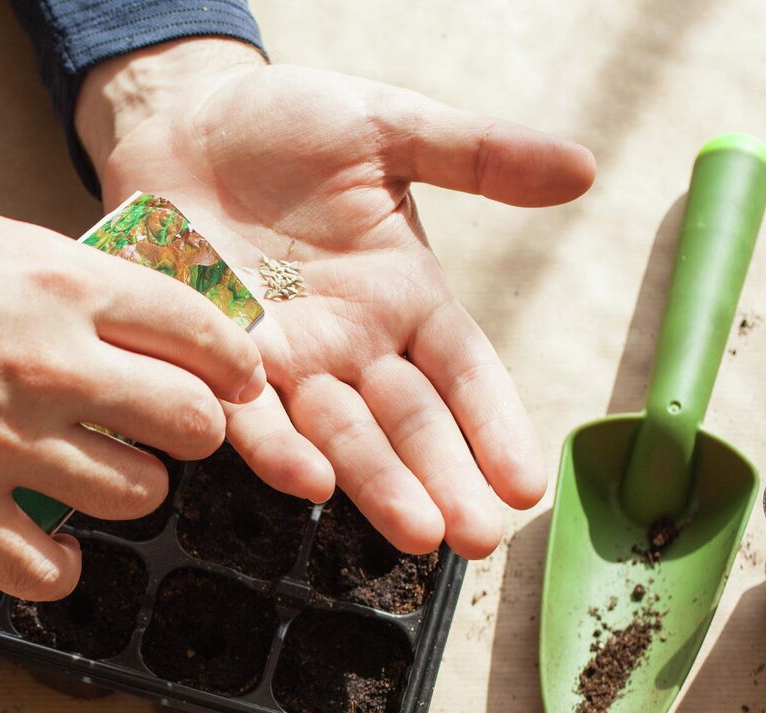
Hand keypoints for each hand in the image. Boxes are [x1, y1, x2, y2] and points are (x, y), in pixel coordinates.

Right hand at [0, 172, 264, 598]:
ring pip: (134, 497)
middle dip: (188, 431)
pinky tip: (35, 542)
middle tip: (157, 429)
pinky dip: (52, 566)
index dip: (232, 363)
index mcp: (58, 281)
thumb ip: (46, 276)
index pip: (201, 331)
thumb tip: (105, 306)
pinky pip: (45, 570)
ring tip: (87, 476)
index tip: (233, 380)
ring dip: (122, 492)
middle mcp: (46, 363)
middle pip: (191, 424)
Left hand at [77, 39, 595, 556]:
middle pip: (410, 423)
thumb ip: (478, 154)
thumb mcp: (390, 128)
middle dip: (445, 481)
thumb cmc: (286, 124)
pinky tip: (308, 483)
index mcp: (405, 298)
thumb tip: (583, 167)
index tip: (528, 484)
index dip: (496, 425)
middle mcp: (351, 344)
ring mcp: (284, 360)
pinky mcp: (214, 359)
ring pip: (339, 434)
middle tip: (479, 539)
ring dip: (375, 485)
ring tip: (416, 531)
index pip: (464, 374)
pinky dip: (276, 448)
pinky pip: (248, 413)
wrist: (182, 120)